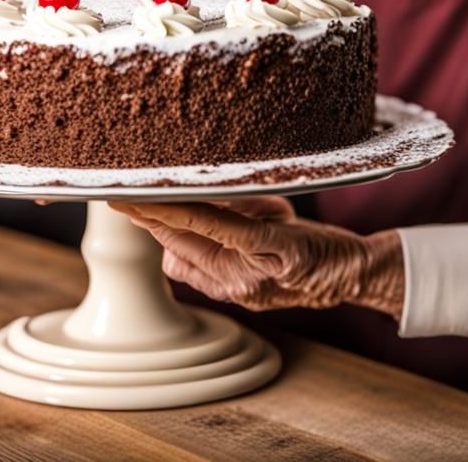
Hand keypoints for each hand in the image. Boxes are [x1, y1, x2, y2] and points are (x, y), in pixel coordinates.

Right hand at [110, 198, 403, 317]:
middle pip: (174, 243)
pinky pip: (228, 229)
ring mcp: (249, 271)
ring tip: (146, 188)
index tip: (117, 197)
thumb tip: (172, 226)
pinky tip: (181, 200)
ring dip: (169, 210)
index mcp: (222, 279)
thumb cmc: (302, 255)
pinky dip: (200, 214)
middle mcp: (229, 281)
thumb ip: (214, 243)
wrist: (350, 272)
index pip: (171, 250)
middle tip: (116, 187)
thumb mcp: (254, 253)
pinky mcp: (273, 251)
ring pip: (193, 235)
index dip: (144, 222)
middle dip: (146, 214)